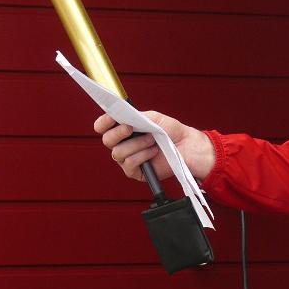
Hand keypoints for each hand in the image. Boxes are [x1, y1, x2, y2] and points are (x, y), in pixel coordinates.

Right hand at [93, 111, 215, 181]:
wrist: (186, 145)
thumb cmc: (170, 131)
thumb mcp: (152, 117)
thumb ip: (135, 116)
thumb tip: (120, 116)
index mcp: (124, 130)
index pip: (103, 127)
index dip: (103, 122)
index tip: (111, 118)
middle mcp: (122, 144)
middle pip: (107, 140)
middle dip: (118, 133)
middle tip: (131, 128)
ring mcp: (127, 159)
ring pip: (118, 152)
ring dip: (136, 144)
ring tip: (152, 140)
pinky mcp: (135, 172)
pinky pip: (129, 164)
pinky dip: (142, 156)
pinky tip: (153, 152)